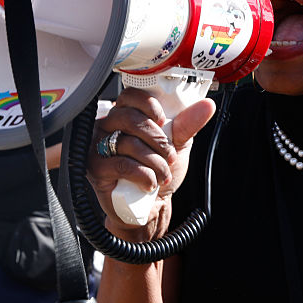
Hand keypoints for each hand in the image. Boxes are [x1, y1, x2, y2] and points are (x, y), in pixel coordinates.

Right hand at [87, 89, 215, 239]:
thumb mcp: (177, 145)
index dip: (147, 104)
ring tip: (163, 174)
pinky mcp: (95, 168)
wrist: (151, 206)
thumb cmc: (159, 170)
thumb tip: (207, 106)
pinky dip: (143, 175)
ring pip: (128, 143)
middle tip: (170, 155)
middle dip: (157, 139)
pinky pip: (122, 165)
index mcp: (125, 115)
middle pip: (129, 118)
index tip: (162, 119)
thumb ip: (188, 124)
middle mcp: (108, 127)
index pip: (129, 96)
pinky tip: (150, 183)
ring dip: (155, 162)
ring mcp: (98, 147)